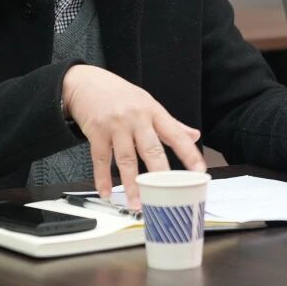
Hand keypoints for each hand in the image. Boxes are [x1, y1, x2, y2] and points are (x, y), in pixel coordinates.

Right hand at [61, 64, 204, 209]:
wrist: (87, 82)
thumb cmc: (120, 94)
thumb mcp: (148, 103)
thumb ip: (171, 123)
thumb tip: (194, 135)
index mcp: (153, 111)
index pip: (176, 134)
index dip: (189, 153)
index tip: (200, 170)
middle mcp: (136, 118)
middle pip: (151, 149)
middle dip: (159, 174)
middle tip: (166, 194)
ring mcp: (115, 126)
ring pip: (126, 159)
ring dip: (131, 184)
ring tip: (137, 203)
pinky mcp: (96, 132)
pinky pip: (100, 160)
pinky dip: (102, 179)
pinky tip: (106, 193)